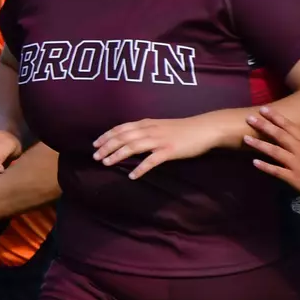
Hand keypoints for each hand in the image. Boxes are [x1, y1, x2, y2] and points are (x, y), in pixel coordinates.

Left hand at [93, 116, 226, 179]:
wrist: (204, 128)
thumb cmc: (182, 129)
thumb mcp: (160, 125)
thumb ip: (145, 131)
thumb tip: (130, 139)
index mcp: (146, 123)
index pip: (121, 128)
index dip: (107, 136)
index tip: (95, 144)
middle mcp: (150, 130)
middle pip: (123, 137)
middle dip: (107, 146)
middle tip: (95, 156)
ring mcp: (159, 140)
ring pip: (133, 146)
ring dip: (117, 155)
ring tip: (106, 163)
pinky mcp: (169, 150)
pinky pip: (151, 160)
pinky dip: (140, 168)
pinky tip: (132, 176)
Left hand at [243, 108, 299, 202]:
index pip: (289, 126)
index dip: (276, 117)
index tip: (263, 109)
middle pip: (280, 136)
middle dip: (264, 126)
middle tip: (249, 118)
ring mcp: (297, 165)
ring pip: (275, 152)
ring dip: (260, 145)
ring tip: (245, 138)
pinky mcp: (294, 179)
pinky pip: (277, 172)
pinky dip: (266, 167)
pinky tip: (254, 162)